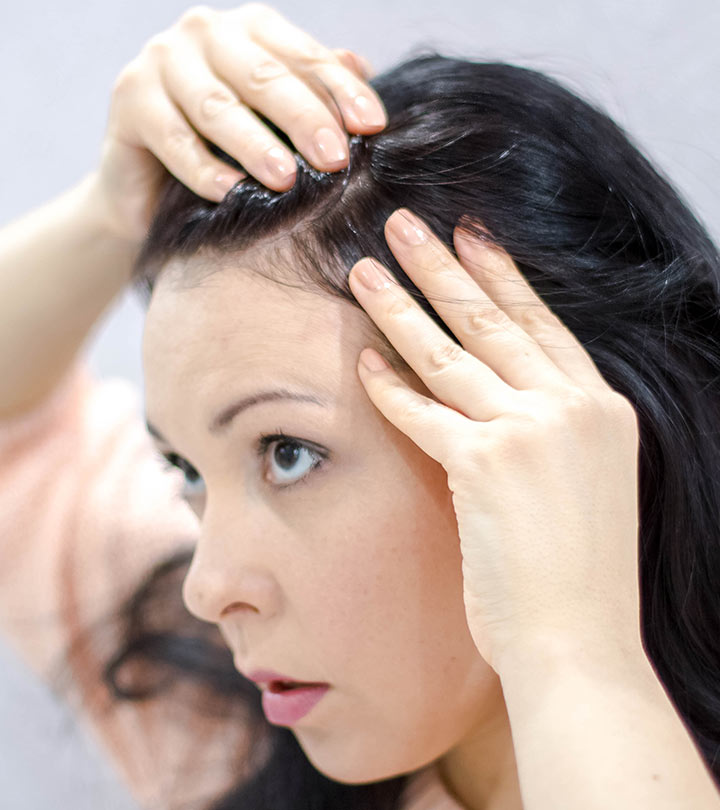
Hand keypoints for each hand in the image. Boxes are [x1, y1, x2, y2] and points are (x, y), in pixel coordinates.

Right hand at [90, 3, 385, 240]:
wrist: (152, 188)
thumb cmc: (227, 151)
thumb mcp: (276, 124)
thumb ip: (314, 93)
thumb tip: (363, 68)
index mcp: (250, 31)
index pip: (305, 56)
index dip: (341, 92)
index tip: (373, 127)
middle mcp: (205, 34)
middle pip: (263, 76)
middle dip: (304, 118)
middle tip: (335, 159)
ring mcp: (161, 62)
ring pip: (216, 106)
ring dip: (254, 144)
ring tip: (286, 179)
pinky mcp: (128, 99)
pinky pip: (172, 137)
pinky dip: (202, 168)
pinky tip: (230, 193)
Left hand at [347, 208, 642, 673]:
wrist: (579, 641)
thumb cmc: (579, 575)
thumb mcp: (587, 484)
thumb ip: (552, 433)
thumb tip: (503, 400)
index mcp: (600, 409)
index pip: (541, 324)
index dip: (501, 274)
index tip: (470, 234)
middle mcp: (569, 408)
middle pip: (492, 320)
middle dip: (443, 266)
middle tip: (404, 223)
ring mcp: (529, 433)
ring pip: (451, 354)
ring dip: (402, 307)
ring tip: (367, 268)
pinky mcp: (484, 466)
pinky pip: (425, 412)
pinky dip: (389, 387)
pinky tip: (360, 360)